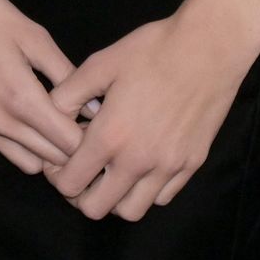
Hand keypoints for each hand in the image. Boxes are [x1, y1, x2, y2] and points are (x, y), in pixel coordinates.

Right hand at [0, 0, 82, 174]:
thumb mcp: (33, 35)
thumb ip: (66, 73)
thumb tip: (94, 105)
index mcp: (21, 99)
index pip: (69, 144)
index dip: (92, 136)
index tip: (101, 120)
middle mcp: (1, 122)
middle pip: (53, 160)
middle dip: (75, 147)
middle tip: (85, 121)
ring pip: (30, 164)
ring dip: (49, 152)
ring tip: (58, 123)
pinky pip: (7, 151)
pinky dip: (26, 146)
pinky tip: (32, 119)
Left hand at [45, 1, 259, 221]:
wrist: (208, 48)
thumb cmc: (151, 50)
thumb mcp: (99, 64)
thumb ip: (68, 94)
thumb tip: (51, 114)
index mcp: (110, 137)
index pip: (70, 183)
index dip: (56, 176)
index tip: (58, 160)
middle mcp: (139, 161)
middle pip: (97, 209)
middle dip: (79, 195)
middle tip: (79, 172)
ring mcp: (169, 167)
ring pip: (132, 211)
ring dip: (113, 198)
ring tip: (109, 172)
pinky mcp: (192, 164)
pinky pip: (162, 197)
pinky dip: (144, 191)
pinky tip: (139, 166)